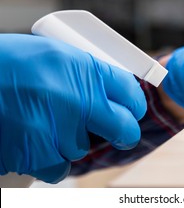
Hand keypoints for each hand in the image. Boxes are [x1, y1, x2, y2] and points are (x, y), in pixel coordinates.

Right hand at [0, 34, 145, 182]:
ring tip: (43, 120)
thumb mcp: (55, 55)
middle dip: (124, 132)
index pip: (130, 91)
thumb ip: (87, 74)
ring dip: (70, 140)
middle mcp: (78, 100)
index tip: (131, 109)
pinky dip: (50, 158)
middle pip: (125, 128)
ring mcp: (60, 131)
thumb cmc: (7, 64)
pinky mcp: (40, 157)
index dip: (134, 102)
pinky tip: (33, 138)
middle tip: (119, 132)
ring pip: (84, 148)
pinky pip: (60, 167)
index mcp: (85, 69)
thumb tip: (112, 91)